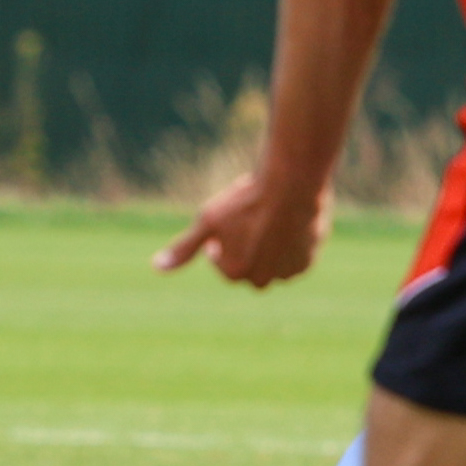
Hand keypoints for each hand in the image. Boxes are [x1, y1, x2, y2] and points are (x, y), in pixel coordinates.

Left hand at [157, 169, 331, 287]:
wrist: (292, 185)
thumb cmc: (245, 202)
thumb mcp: (208, 221)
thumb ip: (184, 248)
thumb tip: (157, 268)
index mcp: (235, 272)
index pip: (221, 262)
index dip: (222, 240)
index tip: (229, 220)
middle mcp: (262, 280)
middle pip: (247, 266)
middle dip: (245, 247)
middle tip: (250, 219)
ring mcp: (287, 272)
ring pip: (270, 263)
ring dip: (267, 248)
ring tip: (269, 220)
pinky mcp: (308, 262)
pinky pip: (292, 260)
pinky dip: (287, 246)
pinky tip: (286, 224)